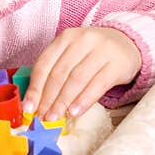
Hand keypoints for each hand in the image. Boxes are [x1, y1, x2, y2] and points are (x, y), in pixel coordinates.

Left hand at [22, 27, 141, 120]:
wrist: (126, 43)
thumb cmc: (91, 54)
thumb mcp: (71, 55)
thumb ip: (55, 72)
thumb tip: (36, 102)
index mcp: (65, 38)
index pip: (44, 65)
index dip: (34, 88)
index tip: (28, 108)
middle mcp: (82, 40)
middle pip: (59, 74)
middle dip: (48, 99)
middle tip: (42, 116)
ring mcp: (101, 50)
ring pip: (76, 80)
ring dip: (63, 102)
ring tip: (55, 117)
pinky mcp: (117, 64)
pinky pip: (98, 85)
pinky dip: (84, 100)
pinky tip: (75, 112)